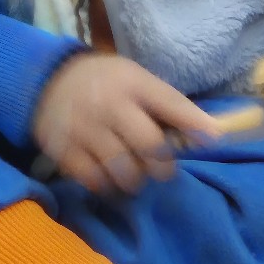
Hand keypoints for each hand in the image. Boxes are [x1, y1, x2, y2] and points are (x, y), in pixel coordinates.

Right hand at [33, 53, 219, 194]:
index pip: (170, 104)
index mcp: (132, 82)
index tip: (215, 140)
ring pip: (123, 169)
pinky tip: (109, 175)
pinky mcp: (63, 149)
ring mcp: (85, 128)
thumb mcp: (135, 79)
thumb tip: (211, 134)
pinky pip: (94, 179)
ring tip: (135, 174)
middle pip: (149, 145)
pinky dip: (107, 184)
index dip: (196, 124)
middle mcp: (109, 104)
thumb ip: (167, 104)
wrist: (47, 79)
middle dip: (163, 165)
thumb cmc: (105, 83)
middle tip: (162, 169)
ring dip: (136, 179)